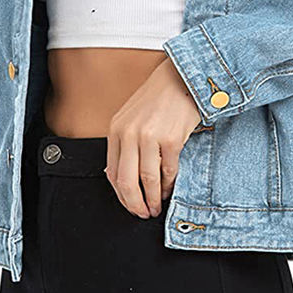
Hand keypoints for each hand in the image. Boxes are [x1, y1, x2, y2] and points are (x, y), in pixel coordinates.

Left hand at [104, 57, 202, 218]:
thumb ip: (124, 144)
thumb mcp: (130, 118)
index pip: (112, 173)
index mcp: (115, 130)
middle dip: (135, 204)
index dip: (121, 196)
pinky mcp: (171, 139)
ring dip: (153, 199)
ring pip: (148, 180)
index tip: (130, 205)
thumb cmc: (156, 100)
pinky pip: (168, 171)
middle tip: (143, 214)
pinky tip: (169, 189)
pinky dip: (169, 185)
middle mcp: (129, 134)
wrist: (179, 78)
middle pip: (127, 182)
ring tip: (156, 207)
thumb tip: (120, 178)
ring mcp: (150, 136)